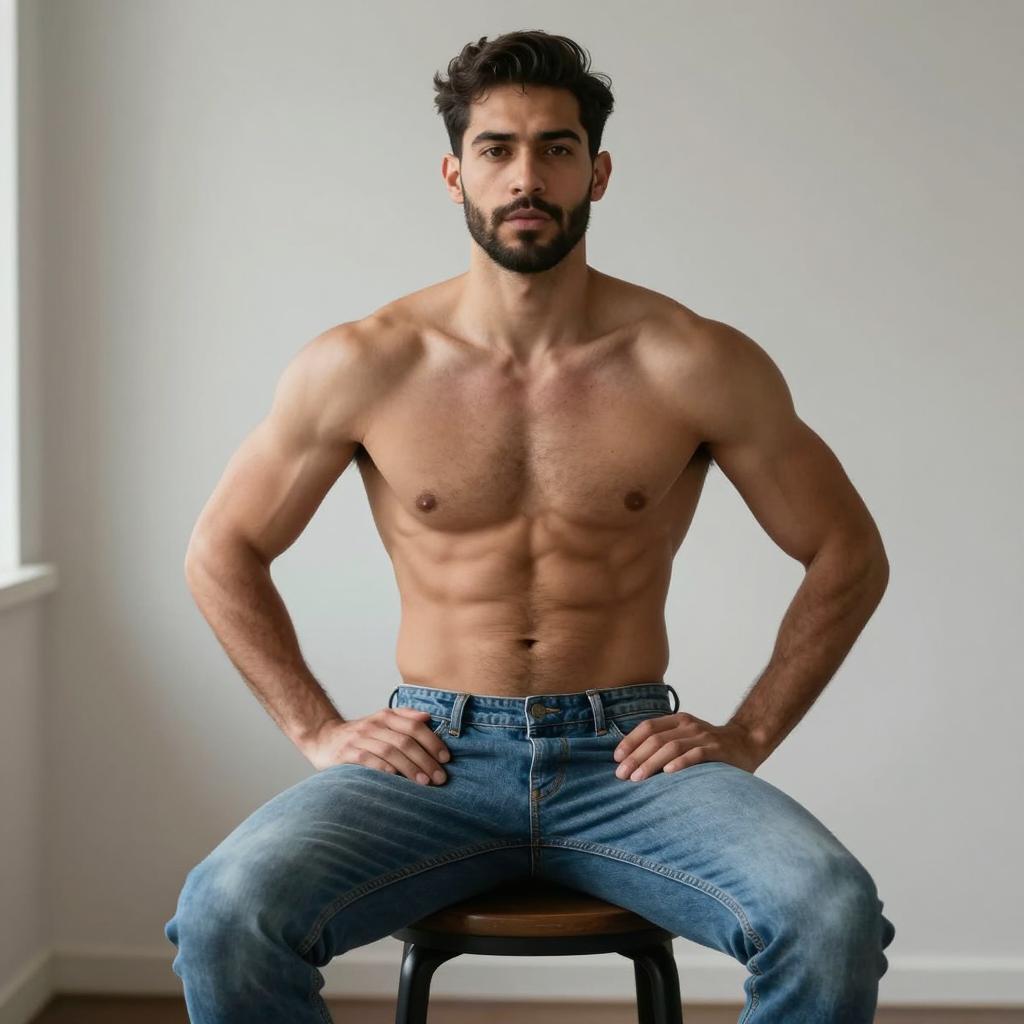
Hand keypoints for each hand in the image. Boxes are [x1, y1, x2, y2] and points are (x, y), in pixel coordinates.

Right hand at [304, 708, 450, 784]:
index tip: (446, 759)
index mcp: (386, 716)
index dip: (432, 742)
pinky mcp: (346, 754)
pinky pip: (368, 761)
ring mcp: (359, 739)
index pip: (415, 727)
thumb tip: (427, 718)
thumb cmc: (360, 735)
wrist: (323, 739)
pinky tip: (396, 779)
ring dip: (410, 768)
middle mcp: (373, 725)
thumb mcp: (381, 721)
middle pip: (405, 741)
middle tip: (440, 777)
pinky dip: (384, 769)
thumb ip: (404, 718)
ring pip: (390, 751)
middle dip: (426, 760)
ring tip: (424, 782)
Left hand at [613, 712, 764, 779]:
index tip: (617, 758)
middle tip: (622, 774)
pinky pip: (696, 755)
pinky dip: (680, 763)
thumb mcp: (686, 737)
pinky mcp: (717, 750)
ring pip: (671, 747)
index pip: (648, 727)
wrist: (747, 742)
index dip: (630, 741)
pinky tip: (668, 773)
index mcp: (678, 720)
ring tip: (637, 778)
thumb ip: (665, 742)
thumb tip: (631, 760)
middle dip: (635, 757)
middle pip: (656, 739)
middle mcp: (689, 725)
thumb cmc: (710, 746)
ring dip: (651, 763)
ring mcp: (703, 737)